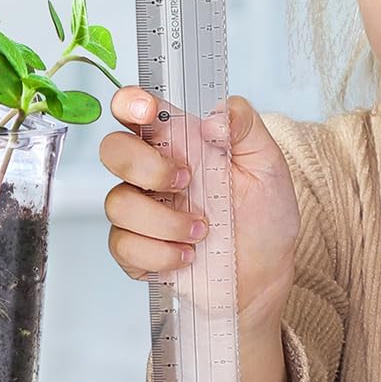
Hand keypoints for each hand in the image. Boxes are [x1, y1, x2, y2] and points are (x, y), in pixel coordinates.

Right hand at [101, 87, 299, 327]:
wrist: (263, 278)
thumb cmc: (263, 218)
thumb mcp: (268, 163)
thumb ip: (244, 125)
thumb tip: (212, 115)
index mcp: (177, 143)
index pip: (135, 111)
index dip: (129, 103)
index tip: (147, 111)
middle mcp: (150, 173)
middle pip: (112, 149)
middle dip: (145, 166)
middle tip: (184, 181)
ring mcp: (139, 212)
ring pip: (117, 203)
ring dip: (164, 220)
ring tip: (203, 231)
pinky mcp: (134, 250)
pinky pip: (124, 245)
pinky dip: (160, 253)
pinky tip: (188, 255)